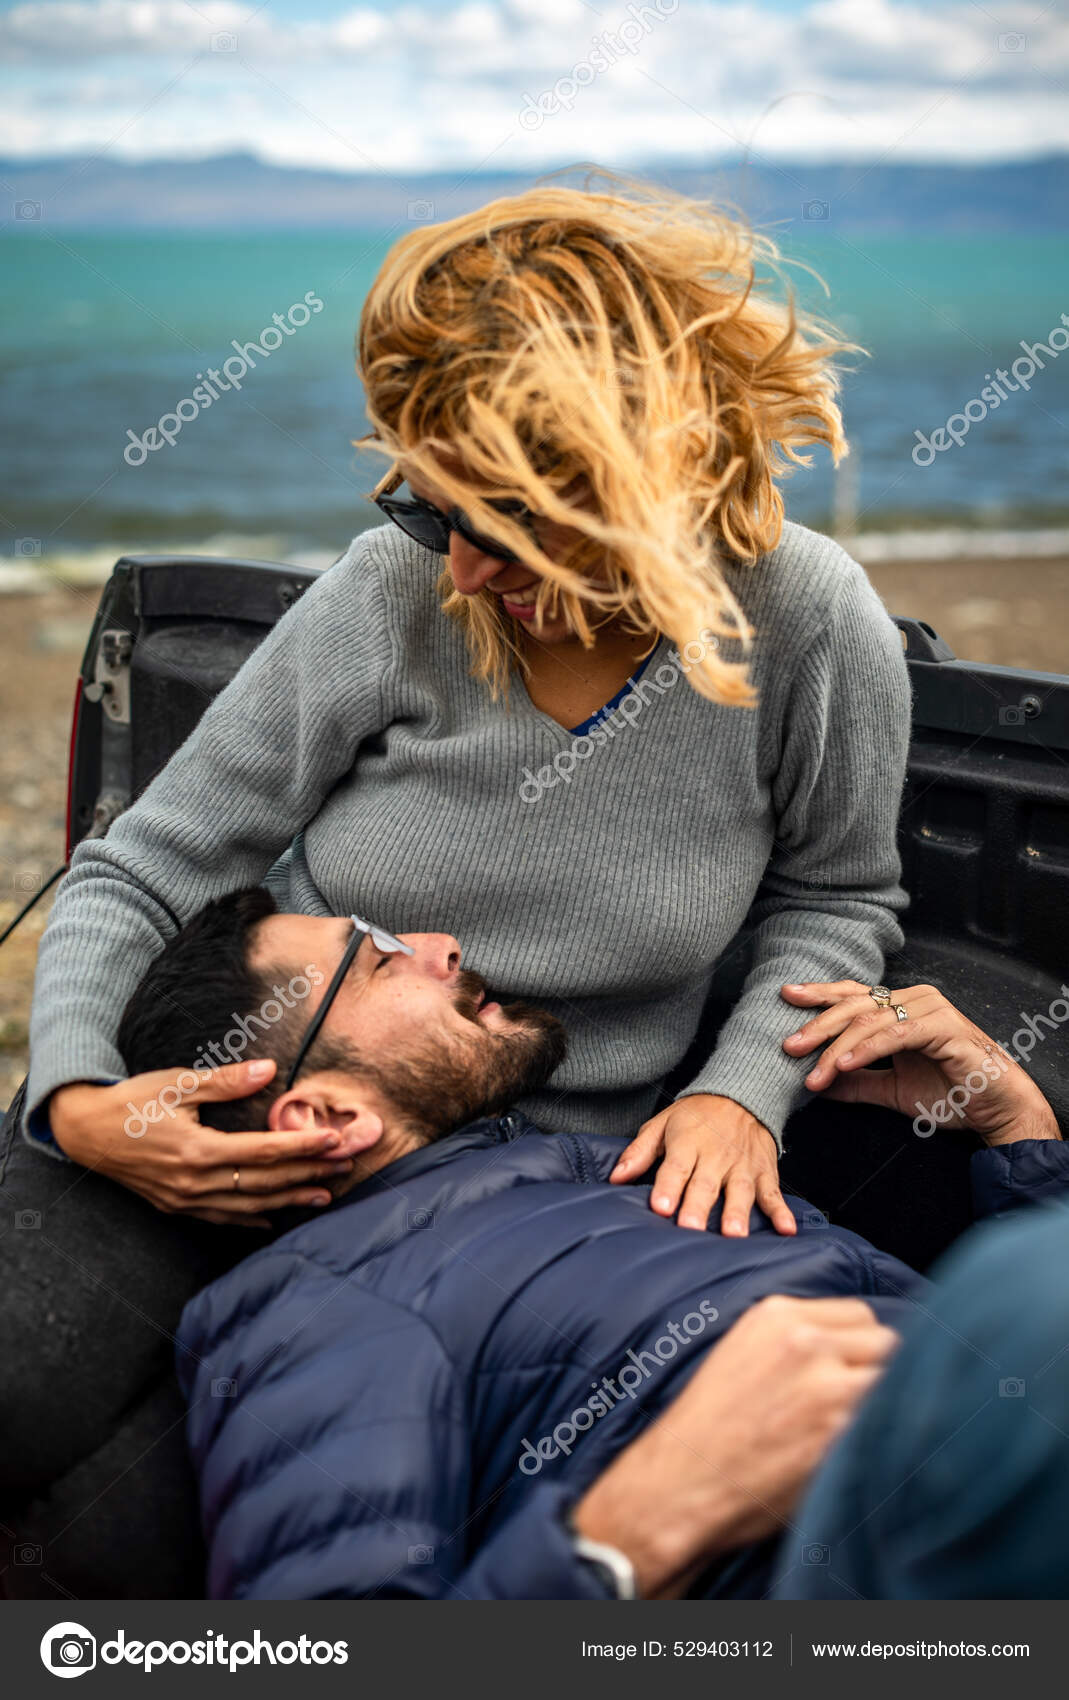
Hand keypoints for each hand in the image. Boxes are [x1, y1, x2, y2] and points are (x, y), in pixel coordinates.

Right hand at [48, 1061, 357, 1225]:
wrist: (85, 1133)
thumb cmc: (132, 1102)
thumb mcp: (178, 1083)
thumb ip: (226, 1081)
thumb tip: (268, 1069)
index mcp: (198, 1150)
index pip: (264, 1151)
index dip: (303, 1146)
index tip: (335, 1140)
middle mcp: (195, 1182)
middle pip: (264, 1182)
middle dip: (308, 1174)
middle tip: (344, 1167)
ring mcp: (185, 1200)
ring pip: (248, 1206)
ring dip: (288, 1200)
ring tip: (324, 1195)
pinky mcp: (177, 1206)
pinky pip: (222, 1218)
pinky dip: (252, 1219)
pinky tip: (274, 1219)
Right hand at [574, 1295, 897, 1596]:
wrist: (681, 1481)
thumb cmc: (708, 1426)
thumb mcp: (742, 1352)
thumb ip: (793, 1338)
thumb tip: (845, 1345)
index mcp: (777, 1315)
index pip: (857, 1313)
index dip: (858, 1344)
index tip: (851, 1368)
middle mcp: (806, 1341)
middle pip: (883, 1340)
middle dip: (875, 1369)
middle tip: (856, 1402)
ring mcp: (827, 1385)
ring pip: (895, 1377)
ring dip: (884, 1401)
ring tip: (860, 1426)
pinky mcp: (841, 1432)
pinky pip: (890, 1420)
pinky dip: (882, 1434)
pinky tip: (860, 1449)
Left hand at [610, 1093, 795, 1235]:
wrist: (741, 1094)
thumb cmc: (695, 1117)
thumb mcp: (662, 1124)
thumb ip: (639, 1151)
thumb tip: (615, 1177)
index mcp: (687, 1143)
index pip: (675, 1167)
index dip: (668, 1187)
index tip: (660, 1207)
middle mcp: (716, 1156)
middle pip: (705, 1184)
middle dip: (698, 1206)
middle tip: (690, 1229)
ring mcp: (742, 1165)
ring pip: (740, 1190)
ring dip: (737, 1212)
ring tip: (734, 1234)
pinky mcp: (764, 1172)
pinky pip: (773, 1193)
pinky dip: (782, 1212)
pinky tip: (787, 1230)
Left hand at [782, 980, 1060, 1144]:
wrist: (997, 1110)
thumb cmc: (952, 1094)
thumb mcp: (891, 1089)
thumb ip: (856, 1081)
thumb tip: (816, 1083)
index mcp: (903, 1007)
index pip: (853, 995)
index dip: (819, 995)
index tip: (786, 996)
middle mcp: (916, 1000)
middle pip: (856, 1004)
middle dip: (818, 1024)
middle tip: (789, 1045)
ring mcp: (932, 1010)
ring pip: (871, 1020)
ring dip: (836, 1047)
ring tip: (812, 1071)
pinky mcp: (945, 1028)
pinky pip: (895, 1035)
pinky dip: (866, 1049)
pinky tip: (842, 1064)